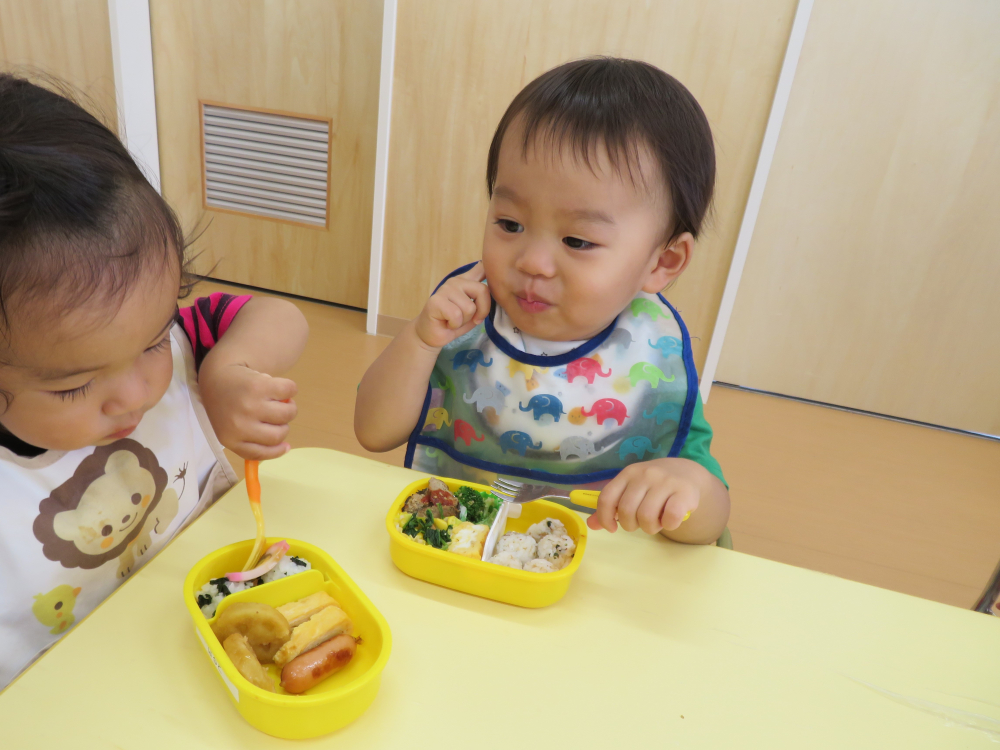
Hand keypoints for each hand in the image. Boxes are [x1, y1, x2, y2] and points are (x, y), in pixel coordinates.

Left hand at [199, 360, 297, 460]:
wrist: (216, 377)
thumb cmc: (228, 406)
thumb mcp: (231, 430)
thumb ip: (253, 442)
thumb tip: (285, 448)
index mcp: (231, 439)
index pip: (261, 453)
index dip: (277, 450)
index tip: (285, 446)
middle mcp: (239, 425)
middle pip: (279, 434)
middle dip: (284, 425)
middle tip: (277, 415)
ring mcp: (249, 405)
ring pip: (287, 413)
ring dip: (289, 407)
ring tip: (280, 402)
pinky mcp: (258, 386)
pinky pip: (289, 391)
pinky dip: (291, 389)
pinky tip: (279, 389)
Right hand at [413, 262, 490, 348]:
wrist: (432, 335)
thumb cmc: (454, 323)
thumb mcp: (473, 310)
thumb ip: (482, 298)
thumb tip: (497, 285)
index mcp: (466, 281)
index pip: (481, 268)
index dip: (491, 269)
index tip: (498, 271)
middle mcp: (455, 281)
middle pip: (482, 290)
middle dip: (480, 311)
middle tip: (467, 318)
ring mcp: (445, 289)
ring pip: (469, 307)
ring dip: (464, 320)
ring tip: (454, 320)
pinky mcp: (436, 300)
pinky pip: (457, 315)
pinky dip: (454, 324)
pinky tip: (446, 323)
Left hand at [587, 458, 701, 534]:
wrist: (687, 473)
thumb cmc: (653, 486)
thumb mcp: (631, 489)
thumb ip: (612, 506)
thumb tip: (591, 525)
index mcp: (628, 473)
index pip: (607, 498)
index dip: (605, 518)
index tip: (612, 528)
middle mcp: (645, 474)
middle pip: (627, 511)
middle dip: (631, 526)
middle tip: (640, 523)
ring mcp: (665, 482)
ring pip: (647, 517)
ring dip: (650, 528)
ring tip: (656, 522)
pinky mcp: (684, 492)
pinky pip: (670, 518)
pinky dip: (669, 525)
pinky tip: (670, 520)